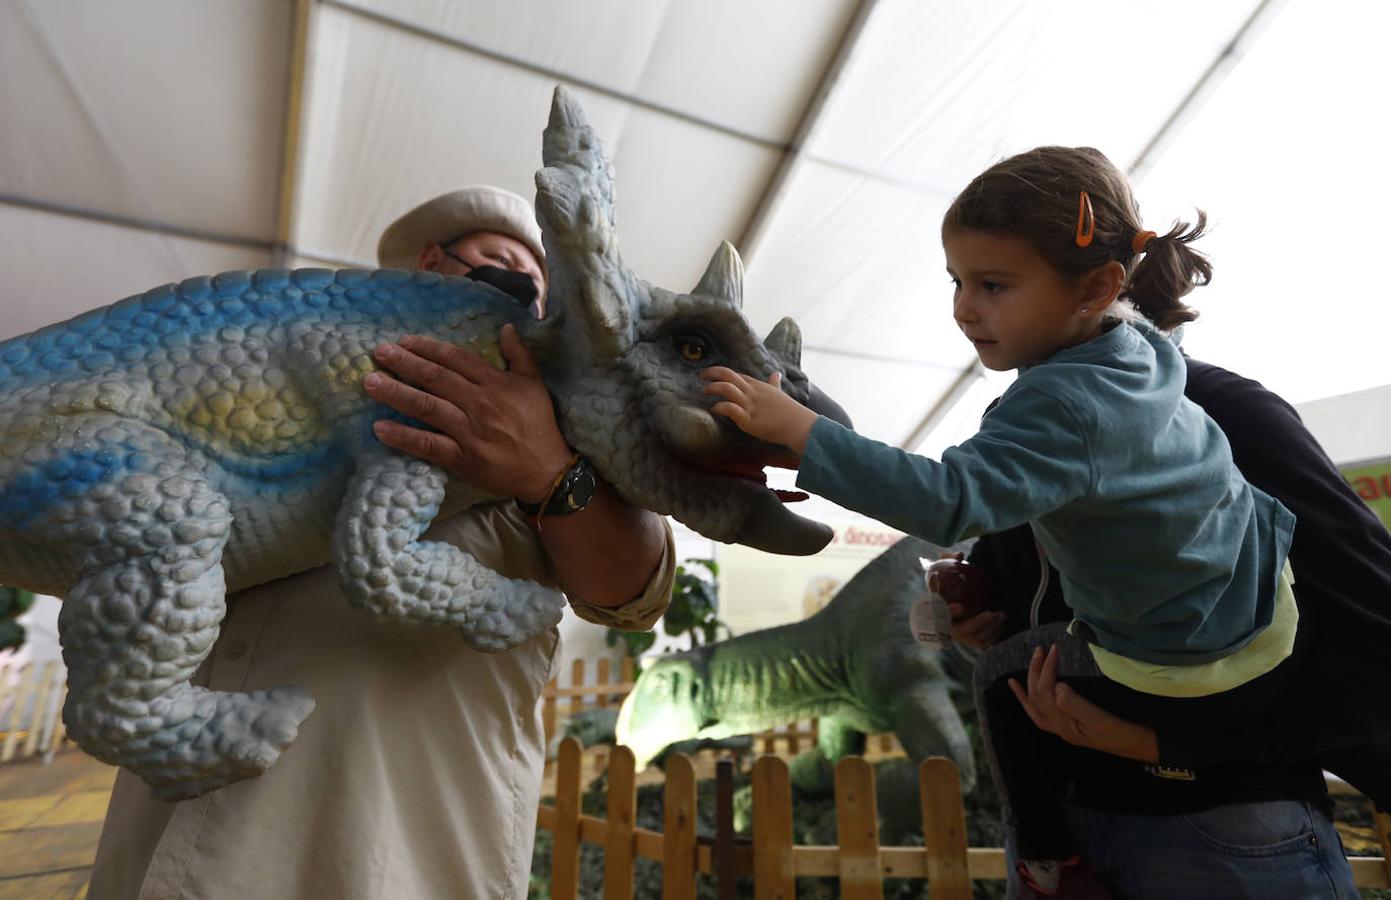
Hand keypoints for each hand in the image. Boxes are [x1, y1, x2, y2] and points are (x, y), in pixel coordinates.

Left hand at [363, 325, 573, 500]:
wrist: (547, 470)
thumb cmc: (539, 425)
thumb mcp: (534, 384)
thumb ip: (518, 354)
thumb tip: (505, 327)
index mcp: (495, 383)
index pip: (455, 359)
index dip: (428, 348)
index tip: (404, 341)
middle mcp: (479, 404)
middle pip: (435, 378)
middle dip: (404, 363)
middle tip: (379, 352)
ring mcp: (469, 432)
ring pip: (426, 407)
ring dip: (395, 393)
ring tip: (370, 382)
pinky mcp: (462, 459)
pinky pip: (427, 445)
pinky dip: (403, 436)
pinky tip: (379, 427)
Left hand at [699, 366, 817, 456]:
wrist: (799, 425)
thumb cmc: (789, 411)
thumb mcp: (779, 393)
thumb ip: (774, 383)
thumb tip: (776, 373)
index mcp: (758, 386)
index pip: (736, 374)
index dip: (721, 372)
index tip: (711, 374)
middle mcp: (752, 392)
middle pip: (728, 375)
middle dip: (712, 373)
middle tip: (701, 376)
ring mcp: (750, 405)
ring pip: (727, 388)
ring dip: (713, 388)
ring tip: (705, 391)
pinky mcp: (748, 420)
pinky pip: (730, 408)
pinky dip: (719, 407)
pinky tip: (714, 410)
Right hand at [932, 551, 1004, 644]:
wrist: (957, 599)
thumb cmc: (950, 582)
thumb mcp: (945, 568)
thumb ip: (949, 559)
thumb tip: (959, 555)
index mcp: (935, 612)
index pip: (939, 616)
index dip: (948, 613)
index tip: (960, 606)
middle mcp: (946, 628)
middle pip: (961, 632)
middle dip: (976, 624)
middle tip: (991, 612)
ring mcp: (960, 637)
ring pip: (975, 639)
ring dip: (990, 628)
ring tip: (1001, 615)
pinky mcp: (972, 641)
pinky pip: (984, 643)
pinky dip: (994, 634)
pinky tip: (1001, 621)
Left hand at [1008, 644, 1159, 762]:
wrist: (1140, 746)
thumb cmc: (1123, 733)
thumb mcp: (1101, 720)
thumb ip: (1077, 705)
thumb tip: (1057, 686)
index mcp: (1064, 726)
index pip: (1046, 693)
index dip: (1047, 669)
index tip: (1054, 649)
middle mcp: (1058, 728)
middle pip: (1037, 697)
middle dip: (1036, 671)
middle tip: (1040, 649)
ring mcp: (1061, 727)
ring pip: (1035, 703)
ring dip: (1031, 680)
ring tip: (1033, 659)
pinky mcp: (1068, 725)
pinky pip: (1039, 711)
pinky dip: (1028, 698)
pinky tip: (1021, 688)